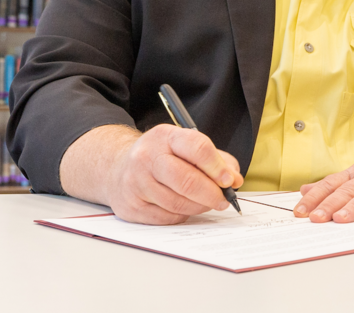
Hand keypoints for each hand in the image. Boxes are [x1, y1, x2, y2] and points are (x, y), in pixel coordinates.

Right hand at [104, 124, 242, 224]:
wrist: (118, 168)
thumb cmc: (161, 158)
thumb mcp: (186, 147)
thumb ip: (216, 160)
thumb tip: (235, 180)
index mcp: (165, 136)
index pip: (197, 148)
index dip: (217, 167)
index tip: (230, 181)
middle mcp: (146, 157)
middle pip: (186, 180)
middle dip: (211, 194)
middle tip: (223, 200)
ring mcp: (135, 182)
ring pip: (177, 203)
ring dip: (199, 207)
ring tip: (206, 203)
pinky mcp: (131, 205)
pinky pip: (166, 217)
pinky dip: (182, 215)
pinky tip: (184, 208)